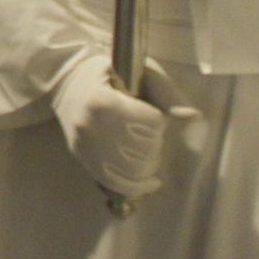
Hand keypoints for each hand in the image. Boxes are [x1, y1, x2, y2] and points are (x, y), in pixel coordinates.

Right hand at [50, 52, 199, 198]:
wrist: (64, 81)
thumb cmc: (108, 74)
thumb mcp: (138, 72)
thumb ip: (166, 93)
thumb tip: (194, 117)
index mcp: (105, 101)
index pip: (151, 123)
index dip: (157, 118)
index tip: (147, 110)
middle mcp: (92, 128)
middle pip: (145, 150)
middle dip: (154, 141)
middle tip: (146, 130)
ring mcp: (86, 147)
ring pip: (134, 171)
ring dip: (148, 162)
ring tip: (144, 148)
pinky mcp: (84, 161)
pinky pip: (117, 184)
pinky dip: (138, 186)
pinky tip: (149, 180)